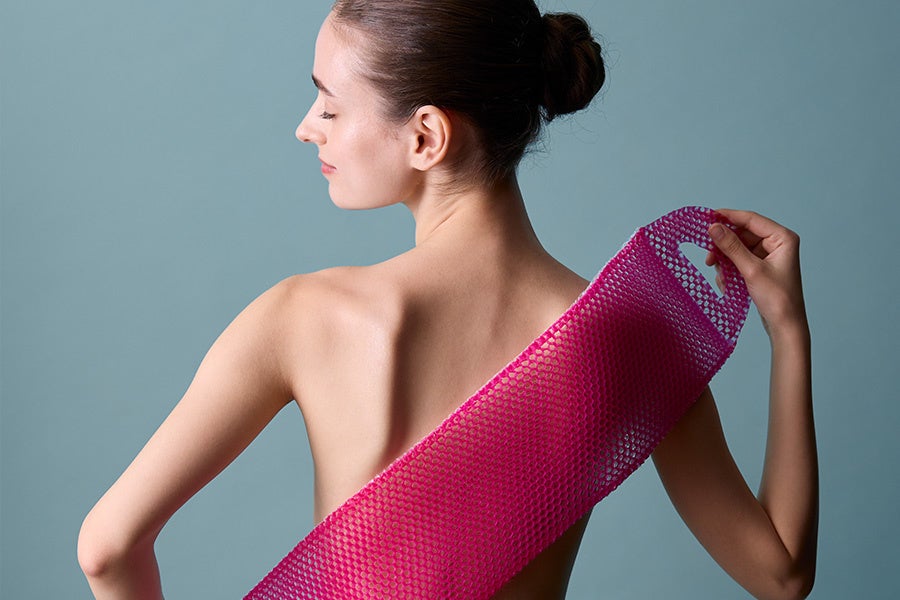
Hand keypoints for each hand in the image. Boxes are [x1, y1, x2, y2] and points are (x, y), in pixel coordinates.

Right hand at [707, 209, 806, 336]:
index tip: (706, 218)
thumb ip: (731, 246)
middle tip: (709, 257)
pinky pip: (739, 260)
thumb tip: (713, 227)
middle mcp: (777, 243)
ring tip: (719, 275)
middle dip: (724, 246)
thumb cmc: (777, 298)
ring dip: (725, 260)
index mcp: (782, 238)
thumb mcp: (751, 270)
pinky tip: (726, 282)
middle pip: (742, 234)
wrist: (785, 326)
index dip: (728, 217)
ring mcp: (768, 255)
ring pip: (738, 248)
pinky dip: (730, 269)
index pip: (750, 219)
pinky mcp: (761, 267)